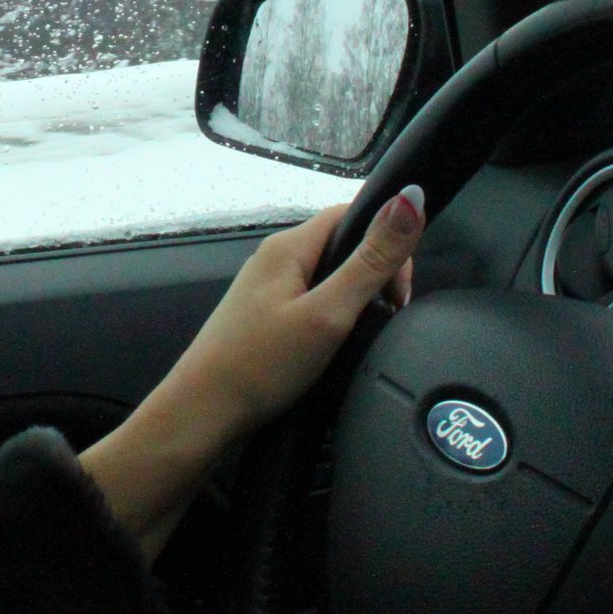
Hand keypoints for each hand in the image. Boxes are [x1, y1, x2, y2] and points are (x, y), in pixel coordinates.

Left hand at [79, 189, 424, 556]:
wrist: (202, 415)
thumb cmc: (259, 366)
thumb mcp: (328, 312)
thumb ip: (372, 260)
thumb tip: (411, 197)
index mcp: (288, 246)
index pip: (352, 213)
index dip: (388, 242)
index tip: (399, 292)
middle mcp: (275, 260)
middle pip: (343, 247)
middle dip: (375, 277)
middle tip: (385, 319)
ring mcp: (268, 291)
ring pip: (330, 279)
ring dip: (356, 302)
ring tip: (360, 338)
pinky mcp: (265, 320)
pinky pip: (313, 304)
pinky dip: (334, 321)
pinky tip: (335, 349)